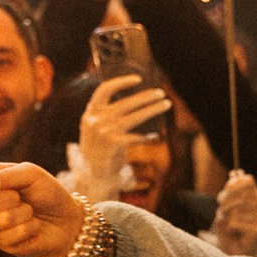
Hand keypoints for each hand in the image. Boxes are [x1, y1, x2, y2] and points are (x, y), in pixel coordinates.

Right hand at [0, 160, 83, 256]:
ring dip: (23, 214)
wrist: (66, 219)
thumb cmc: (47, 193)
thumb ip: (4, 175)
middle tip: (21, 197)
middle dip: (9, 197)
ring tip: (30, 212)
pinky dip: (29, 228)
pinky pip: (10, 235)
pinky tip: (33, 226)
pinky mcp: (0, 244)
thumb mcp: (29, 174)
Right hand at [72, 73, 171, 199]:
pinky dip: (148, 136)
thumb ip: (108, 116)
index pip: (104, 89)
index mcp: (90, 113)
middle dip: (146, 96)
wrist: (92, 176)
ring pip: (136, 116)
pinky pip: (138, 136)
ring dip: (153, 109)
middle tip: (161, 93)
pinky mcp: (115, 144)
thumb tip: (139, 101)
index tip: (138, 80)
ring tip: (166, 105)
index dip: (122, 82)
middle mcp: (96, 120)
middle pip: (126, 102)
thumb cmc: (100, 150)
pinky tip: (155, 136)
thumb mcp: (96, 130)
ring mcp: (105, 132)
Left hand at [209, 170, 256, 256]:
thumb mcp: (226, 209)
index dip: (233, 185)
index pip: (248, 182)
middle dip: (227, 200)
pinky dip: (231, 226)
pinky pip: (239, 222)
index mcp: (255, 198)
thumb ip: (230, 192)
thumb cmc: (230, 231)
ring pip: (239, 208)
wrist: (235, 254)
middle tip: (220, 209)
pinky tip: (233, 231)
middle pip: (243, 193)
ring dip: (228, 215)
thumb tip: (236, 173)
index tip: (222, 194)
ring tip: (227, 222)